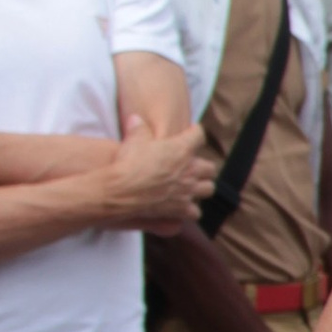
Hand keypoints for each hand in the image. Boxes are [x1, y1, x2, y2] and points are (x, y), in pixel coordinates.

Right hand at [101, 119, 215, 229]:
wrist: (122, 190)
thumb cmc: (128, 162)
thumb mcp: (132, 139)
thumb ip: (138, 128)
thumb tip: (135, 119)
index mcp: (182, 149)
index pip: (198, 136)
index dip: (195, 132)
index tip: (192, 131)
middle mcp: (190, 170)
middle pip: (209, 167)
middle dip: (203, 166)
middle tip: (192, 165)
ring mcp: (188, 191)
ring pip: (208, 189)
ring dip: (201, 187)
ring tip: (192, 186)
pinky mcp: (181, 209)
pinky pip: (195, 212)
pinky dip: (191, 210)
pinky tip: (183, 208)